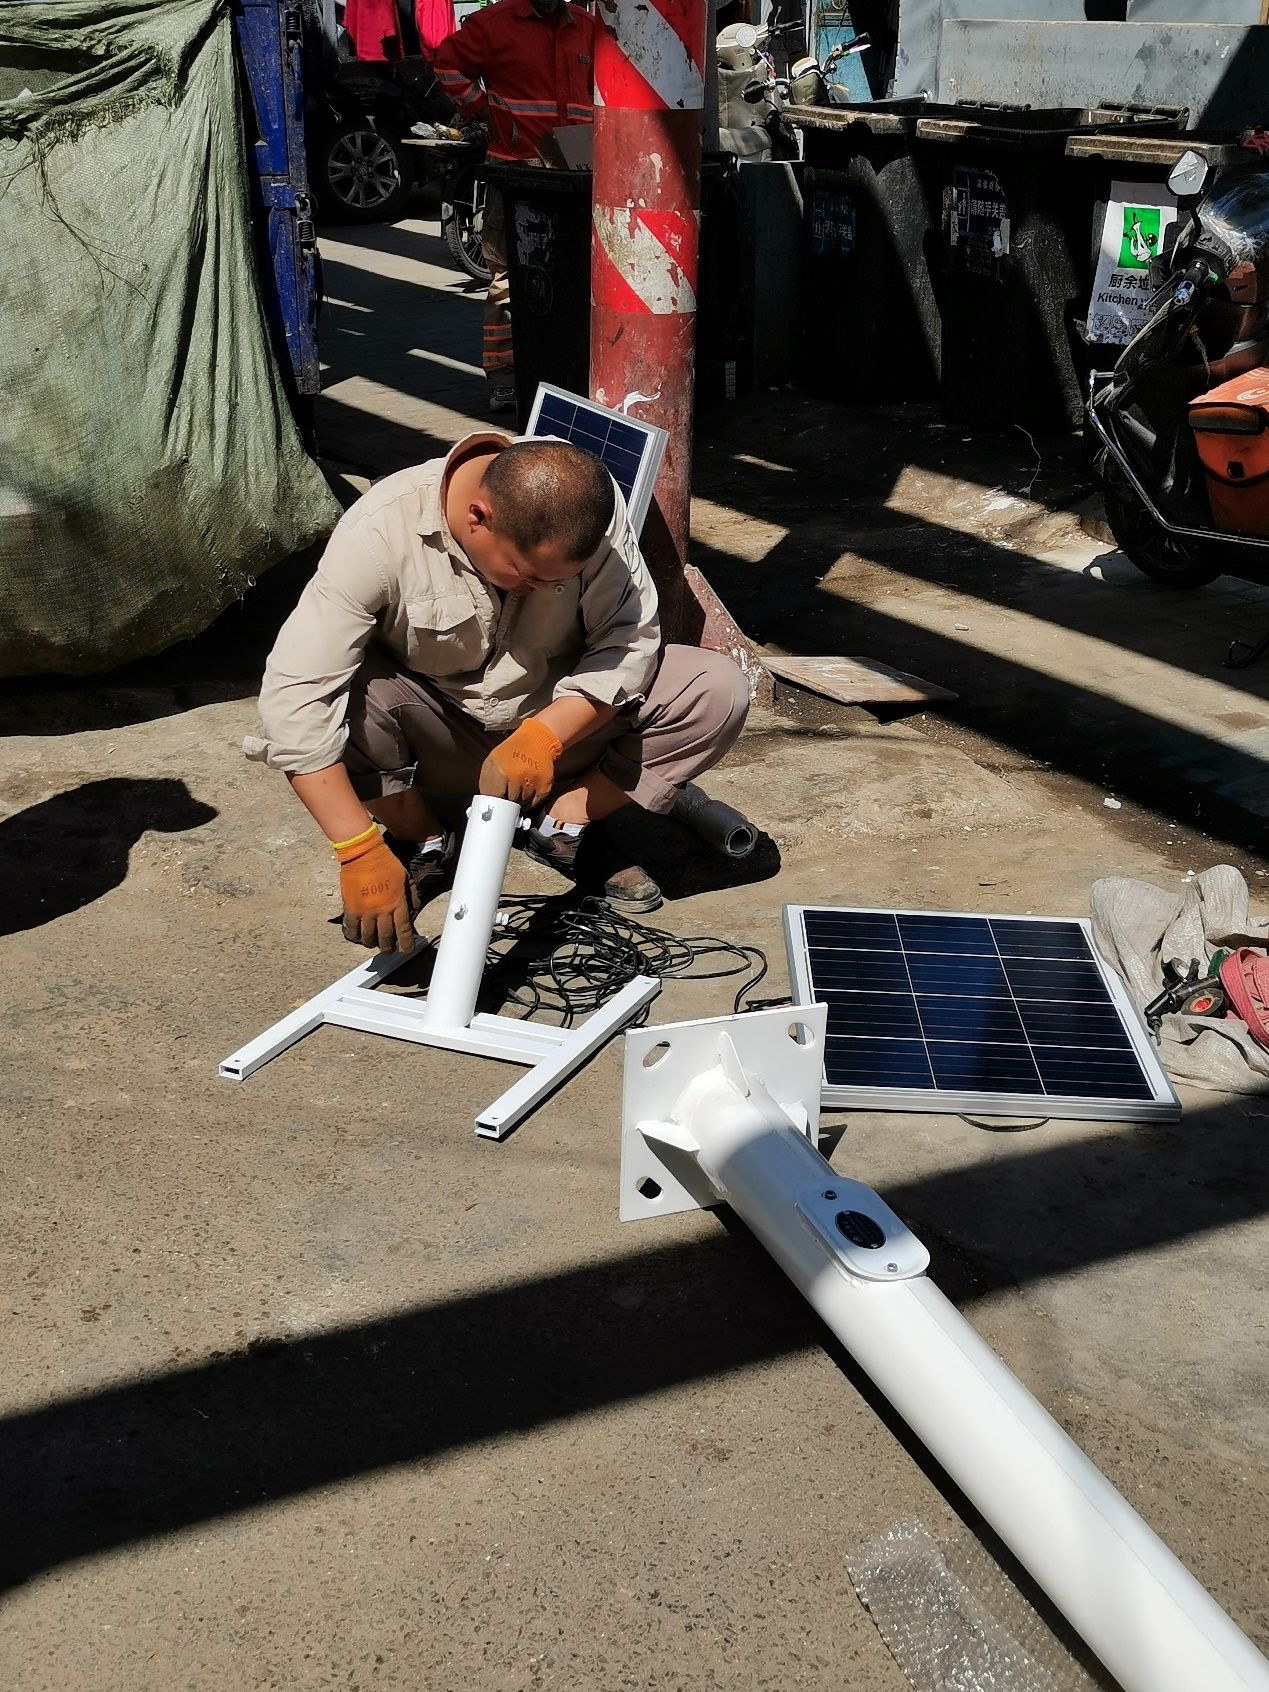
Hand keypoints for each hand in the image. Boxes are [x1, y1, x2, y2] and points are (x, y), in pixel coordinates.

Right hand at [332, 825, 415, 953]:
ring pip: (369, 937)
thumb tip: (415, 910)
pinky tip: (358, 937)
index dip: (406, 943)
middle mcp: (382, 912)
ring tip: (373, 944)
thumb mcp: (406, 878)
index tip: (407, 949)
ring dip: (372, 944)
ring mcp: (366, 912)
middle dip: (388, 948)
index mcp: (398, 904)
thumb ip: (411, 896)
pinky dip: (355, 936)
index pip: (404, 930)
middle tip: (389, 950)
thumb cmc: (386, 863)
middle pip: (386, 938)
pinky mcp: (351, 909)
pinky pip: (352, 929)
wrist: (364, 854)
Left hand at [479, 717, 562, 807]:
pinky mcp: (544, 786)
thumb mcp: (492, 761)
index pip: (495, 798)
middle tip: (507, 795)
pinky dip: (530, 801)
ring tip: (518, 789)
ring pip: (522, 804)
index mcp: (500, 771)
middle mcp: (516, 778)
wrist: (536, 740)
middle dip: (507, 801)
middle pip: (509, 803)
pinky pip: (534, 803)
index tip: (495, 804)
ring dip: (520, 801)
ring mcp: (531, 783)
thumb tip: (486, 802)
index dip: (494, 803)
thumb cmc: (511, 752)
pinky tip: (527, 792)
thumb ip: (487, 782)